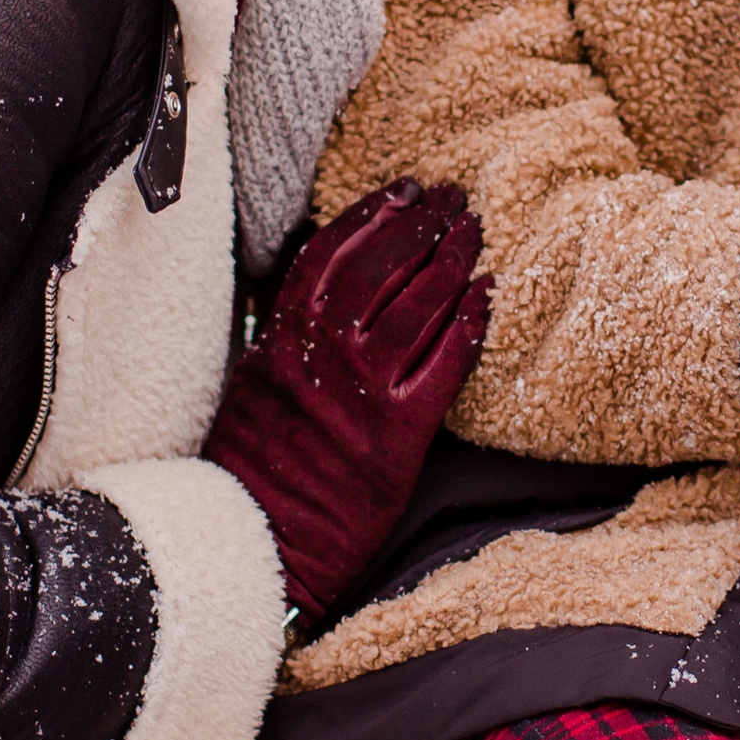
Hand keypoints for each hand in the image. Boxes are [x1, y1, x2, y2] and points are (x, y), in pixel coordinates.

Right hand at [204, 183, 488, 630]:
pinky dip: (468, 327)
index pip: (327, 257)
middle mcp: (319, 362)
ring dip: (449, 261)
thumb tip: (314, 292)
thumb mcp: (252, 390)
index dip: (369, 216)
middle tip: (455, 199)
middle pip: (378, 270)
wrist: (261, 550)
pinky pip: (443, 368)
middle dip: (420, 224)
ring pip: (414, 307)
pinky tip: (487, 298)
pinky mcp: (398, 440)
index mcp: (278, 345)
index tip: (402, 190)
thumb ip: (284, 339)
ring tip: (474, 232)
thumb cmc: (255, 475)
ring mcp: (361, 398)